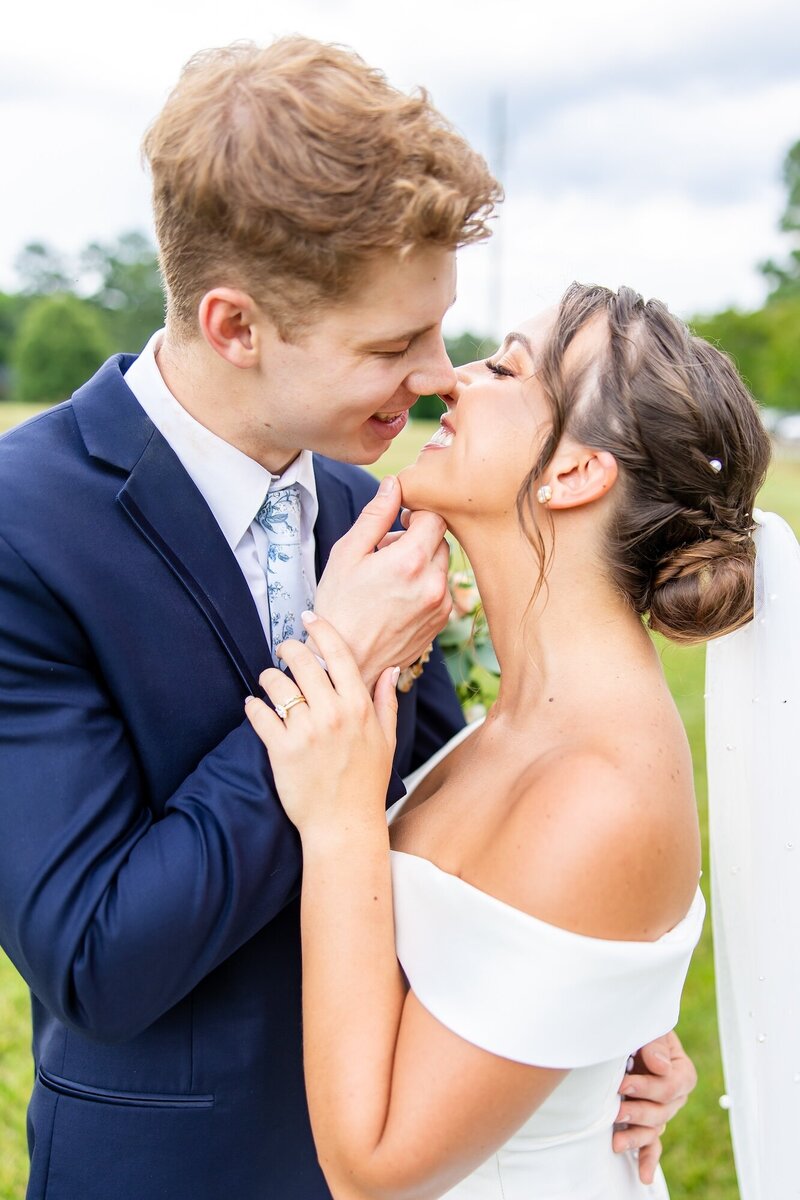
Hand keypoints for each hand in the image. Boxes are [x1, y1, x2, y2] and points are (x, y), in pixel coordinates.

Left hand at [244, 613, 398, 835]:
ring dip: (269, 677)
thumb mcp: (386, 741)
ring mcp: (307, 731)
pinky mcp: (282, 750)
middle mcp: (333, 714)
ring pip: (278, 684)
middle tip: (282, 649)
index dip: (320, 630)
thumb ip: (385, 702)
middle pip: (303, 661)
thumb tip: (390, 670)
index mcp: (359, 707)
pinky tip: (254, 707)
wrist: (344, 825)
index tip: (308, 618)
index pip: (338, 654)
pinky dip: (253, 707)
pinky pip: (259, 715)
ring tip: (269, 681)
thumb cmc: (366, 784)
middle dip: (288, 648)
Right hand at [313, 477, 450, 690]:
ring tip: (389, 577)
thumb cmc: (338, 606)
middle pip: (441, 539)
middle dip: (418, 538)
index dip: (417, 513)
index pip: (435, 516)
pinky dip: (425, 586)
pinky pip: (441, 590)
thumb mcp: (347, 554)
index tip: (398, 521)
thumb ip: (375, 515)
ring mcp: (441, 605)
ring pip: (442, 565)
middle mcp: (434, 582)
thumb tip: (395, 484)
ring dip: (422, 563)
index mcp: (412, 560)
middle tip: (386, 551)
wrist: (346, 662)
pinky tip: (397, 598)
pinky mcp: (441, 622)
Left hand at [613, 1031, 696, 1184]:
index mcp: (681, 1072)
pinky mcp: (647, 1122)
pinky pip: (652, 1144)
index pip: (671, 1087)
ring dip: (636, 1137)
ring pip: (654, 1130)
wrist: (624, 1036)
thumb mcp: (649, 1029)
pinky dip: (648, 1159)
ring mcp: (661, 1111)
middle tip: (616, 1109)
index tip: (623, 1083)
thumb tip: (660, 1066)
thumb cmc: (639, 1031)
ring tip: (616, 1141)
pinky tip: (644, 1175)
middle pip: (662, 1111)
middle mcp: (675, 1096)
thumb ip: (655, 1045)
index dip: (647, 1087)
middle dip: (638, 1111)